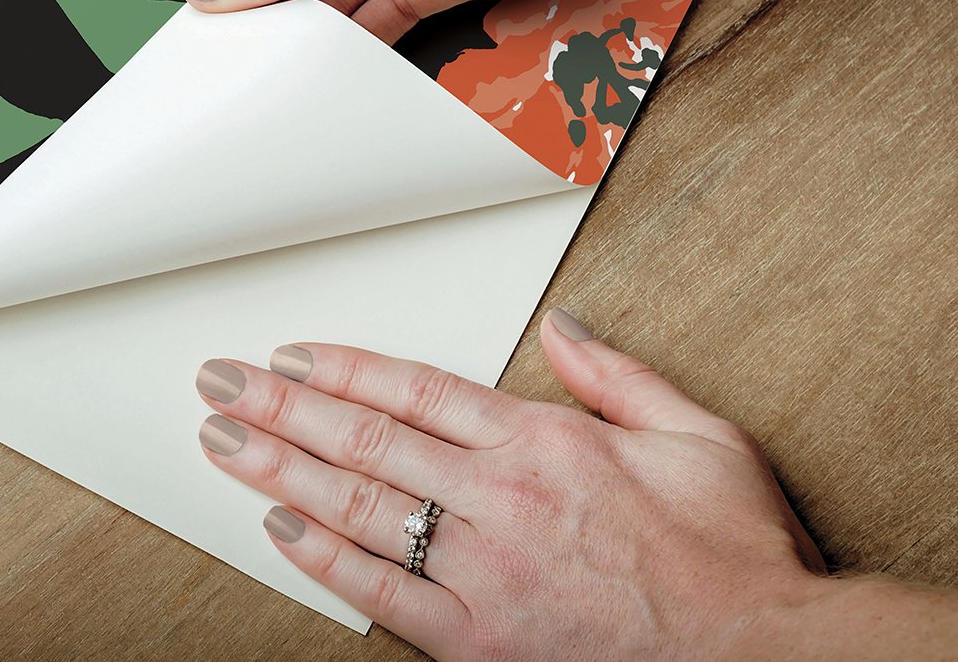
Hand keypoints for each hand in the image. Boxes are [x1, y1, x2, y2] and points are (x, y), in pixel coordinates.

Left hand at [193, 310, 828, 660]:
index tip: (290, 355)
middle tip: (220, 385)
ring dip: (280, 473)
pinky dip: (327, 563)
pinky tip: (282, 533)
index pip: (414, 389)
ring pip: (360, 510)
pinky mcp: (486, 645)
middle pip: (366, 441)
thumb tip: (562, 327)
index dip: (342, 369)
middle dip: (281, 409)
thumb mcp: (698, 435)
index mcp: (544, 443)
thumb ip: (616, 375)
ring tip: (224, 443)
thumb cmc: (738, 558)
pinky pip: (386, 598)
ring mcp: (488, 576)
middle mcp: (502, 502)